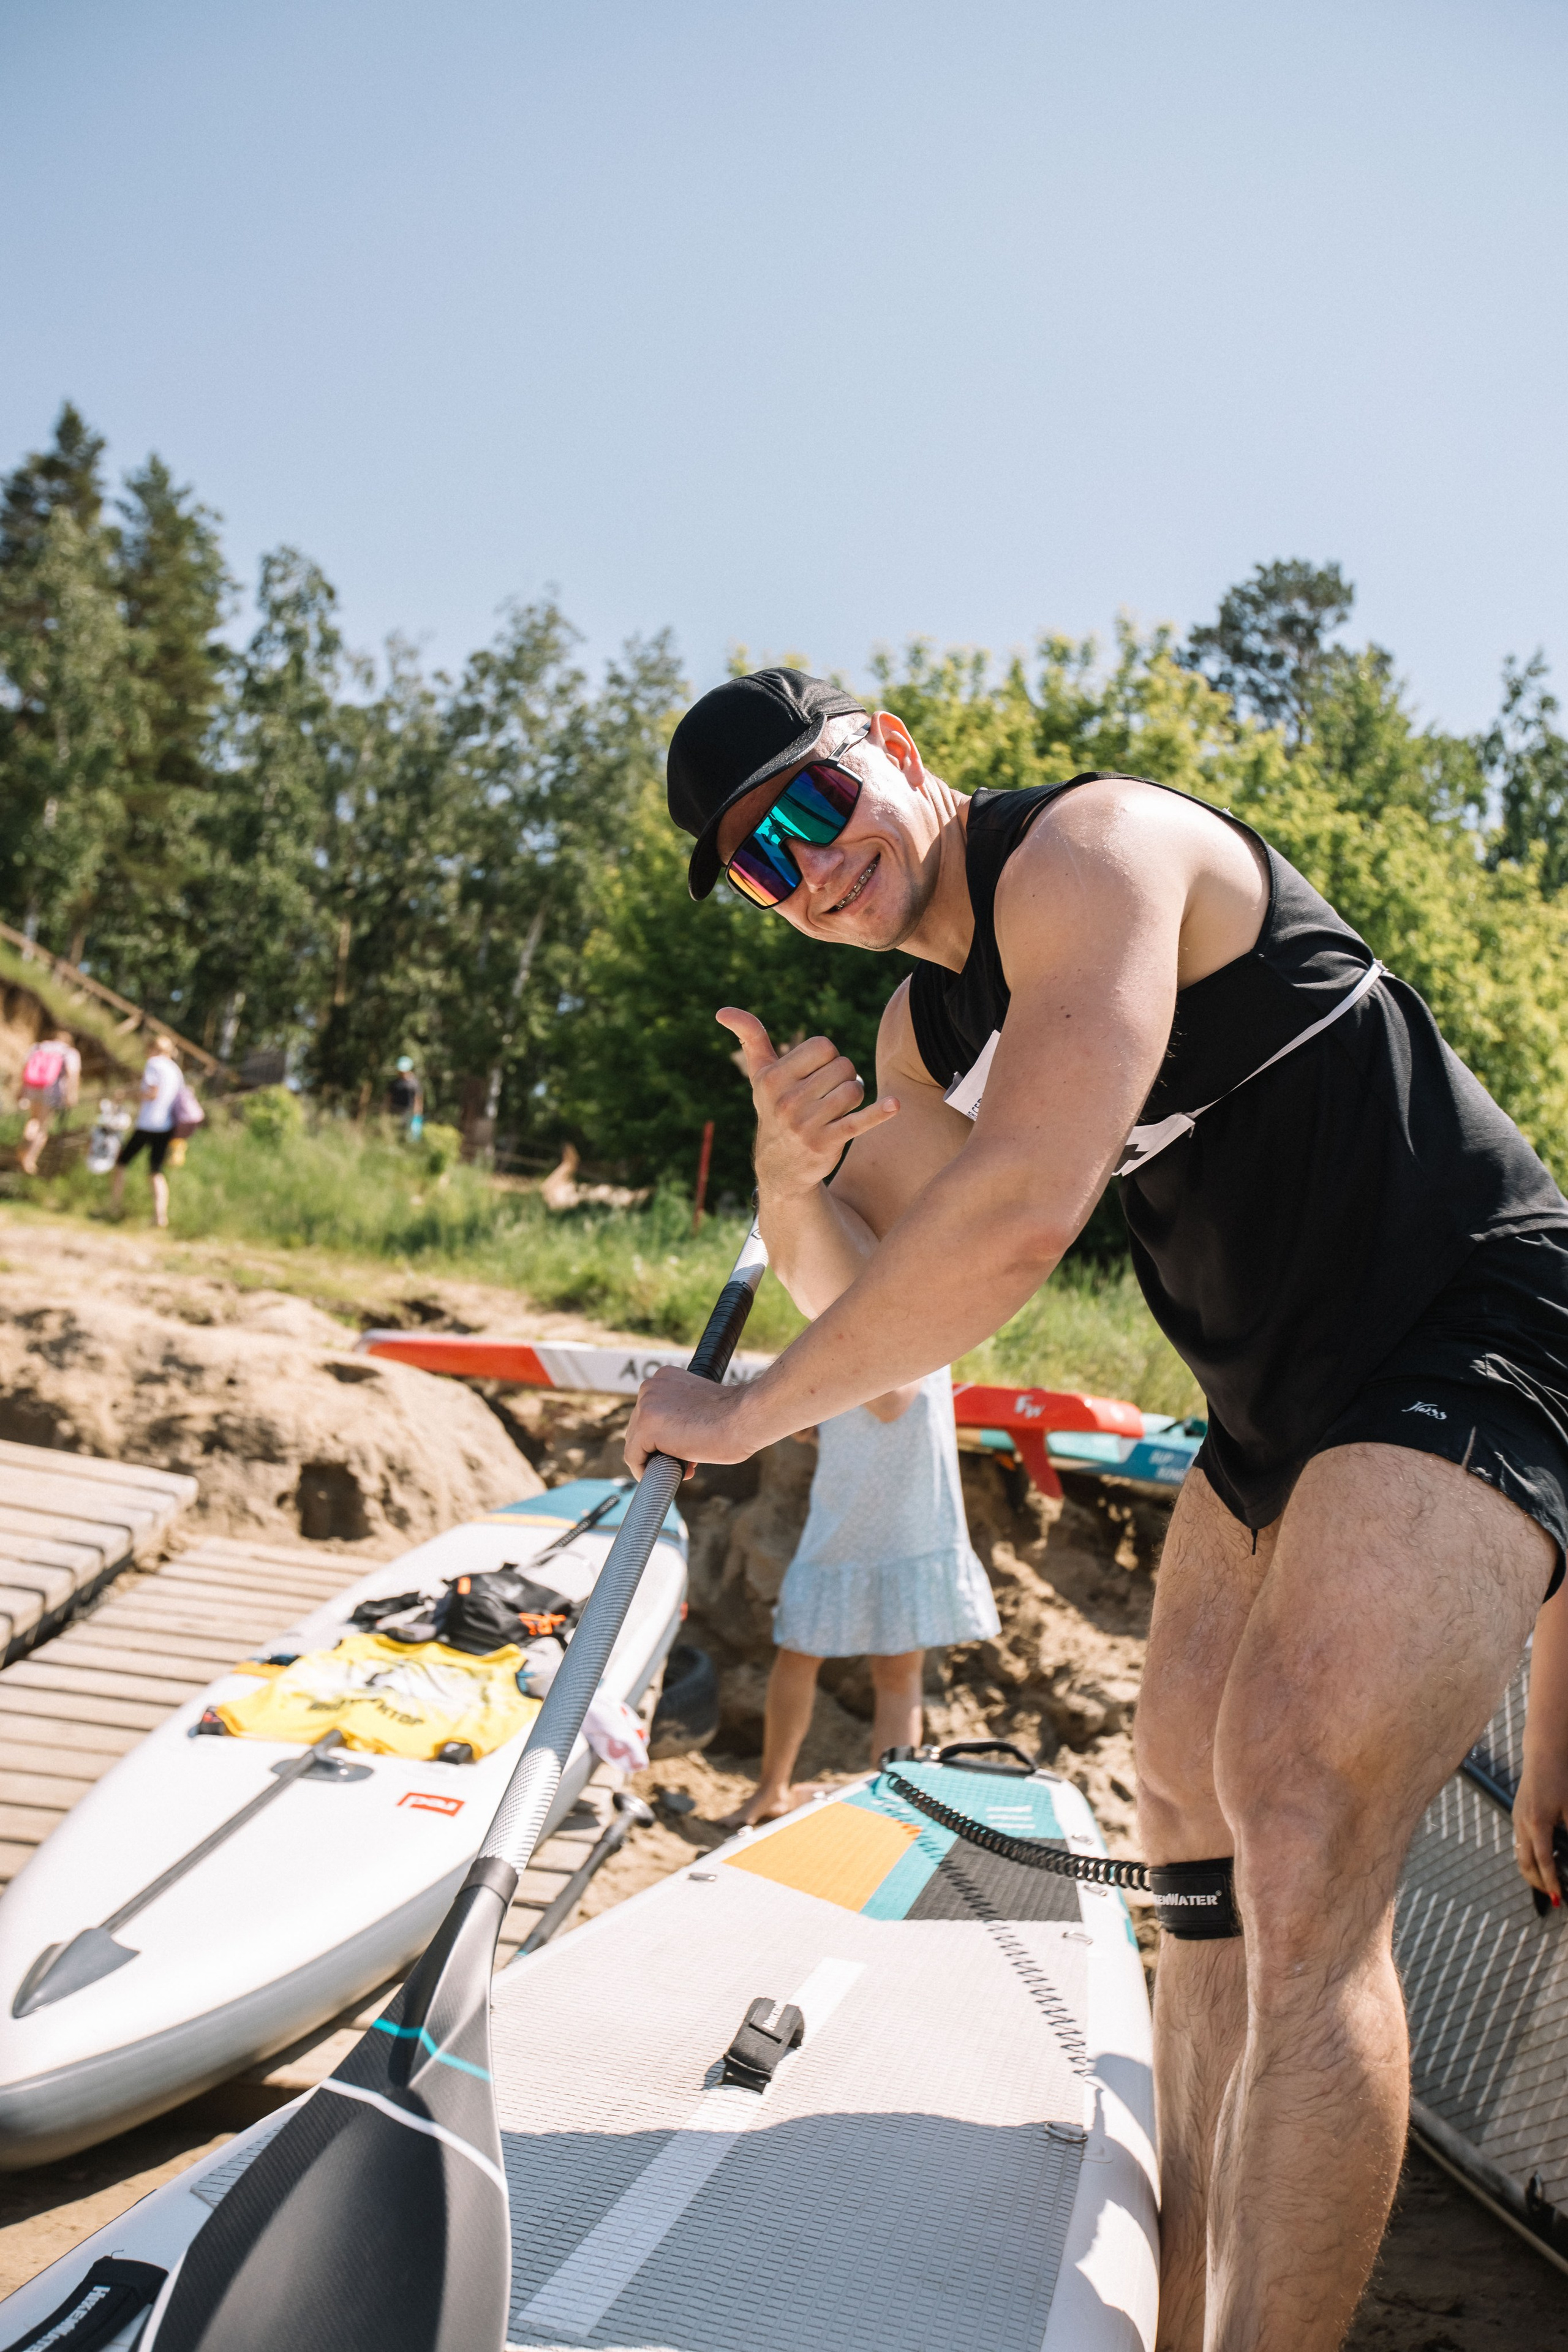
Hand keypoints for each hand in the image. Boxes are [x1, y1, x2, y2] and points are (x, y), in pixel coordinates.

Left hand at [623, 1368, 759, 1479]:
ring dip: (655, 1460)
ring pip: (635, 1443)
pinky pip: (633, 1457)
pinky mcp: (646, 1426)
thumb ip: (681, 1416)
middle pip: (639, 1428)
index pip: (651, 1413)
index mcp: (665, 1378)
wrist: (745, 1418)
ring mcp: (646, 1405)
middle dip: (660, 1449)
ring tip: (685, 1467)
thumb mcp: (701, 1408)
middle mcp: (651, 1386)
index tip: (686, 1448)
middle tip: (688, 1462)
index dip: (665, 1437)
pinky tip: (665, 1475)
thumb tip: (671, 1439)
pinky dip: (644, 1470)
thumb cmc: (735, 1416)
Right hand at [717, 1007, 897, 1198]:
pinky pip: (860, 1121)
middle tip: (826, 1094)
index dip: (827, 1057)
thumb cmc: (774, 1109)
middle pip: (843, 1066)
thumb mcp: (759, 1075)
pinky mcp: (827, 1143)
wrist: (780, 1167)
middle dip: (842, 1077)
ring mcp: (806, 1124)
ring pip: (854, 1090)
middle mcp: (787, 1101)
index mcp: (772, 1078)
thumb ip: (750, 1038)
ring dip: (853, 1097)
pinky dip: (879, 1113)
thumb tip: (722, 1011)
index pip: (823, 1046)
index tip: (815, 1073)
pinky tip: (894, 1105)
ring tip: (837, 1108)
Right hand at [1512, 1754, 1566, 1904]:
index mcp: (1537, 1824)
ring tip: (1546, 1882)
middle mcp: (1522, 1823)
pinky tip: (1541, 1859)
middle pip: (1524, 1863)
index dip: (1551, 1882)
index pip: (1544, 1862)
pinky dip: (1528, 1856)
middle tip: (1552, 1896)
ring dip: (1531, 1871)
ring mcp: (1517, 1818)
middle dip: (1537, 1883)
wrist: (1544, 1754)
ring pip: (1519, 1854)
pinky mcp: (1516, 1813)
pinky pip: (1519, 1842)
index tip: (1557, 1898)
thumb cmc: (1560, 1778)